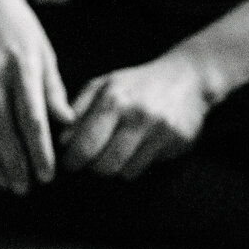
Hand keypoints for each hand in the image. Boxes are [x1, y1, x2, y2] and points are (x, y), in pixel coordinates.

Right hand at [0, 0, 71, 195]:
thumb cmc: (18, 25)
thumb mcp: (44, 50)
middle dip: (14, 163)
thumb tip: (66, 124)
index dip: (39, 150)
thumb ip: (53, 89)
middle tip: (24, 189)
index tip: (48, 175)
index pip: (31, 118)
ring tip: (5, 183)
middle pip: (2, 131)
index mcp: (21, 67)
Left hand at [60, 54, 209, 179]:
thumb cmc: (136, 84)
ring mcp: (159, 130)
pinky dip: (133, 165)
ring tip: (112, 153)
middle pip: (103, 164)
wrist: (187, 77)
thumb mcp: (102, 86)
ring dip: (113, 168)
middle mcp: (137, 115)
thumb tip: (61, 141)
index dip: (72, 160)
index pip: (84, 144)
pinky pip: (144, 168)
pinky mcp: (177, 142)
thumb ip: (77, 110)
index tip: (69, 163)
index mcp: (113, 99)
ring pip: (124, 171)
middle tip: (89, 162)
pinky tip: (135, 150)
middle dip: (92, 167)